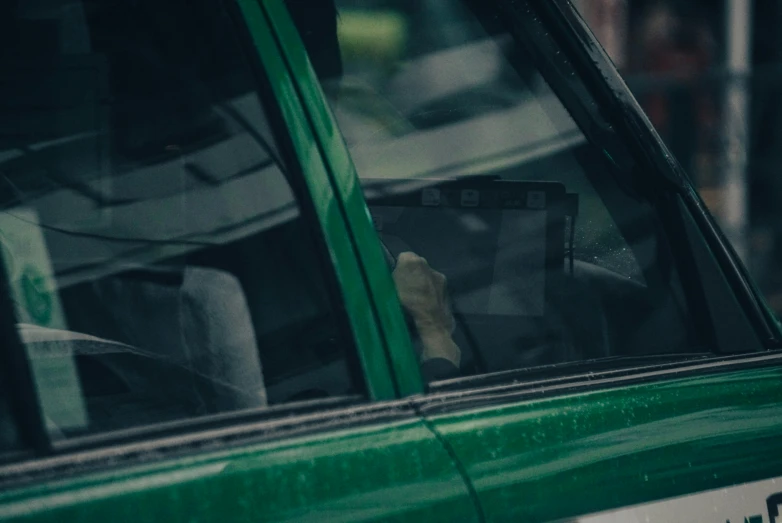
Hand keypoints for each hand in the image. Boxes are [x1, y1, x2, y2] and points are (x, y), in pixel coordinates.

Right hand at [392, 252, 460, 366]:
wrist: (432, 324)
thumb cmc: (406, 306)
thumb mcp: (390, 289)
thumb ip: (392, 277)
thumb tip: (394, 274)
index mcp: (412, 261)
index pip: (402, 258)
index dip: (398, 269)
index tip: (395, 280)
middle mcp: (428, 264)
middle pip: (416, 266)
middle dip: (411, 275)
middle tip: (405, 289)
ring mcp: (440, 276)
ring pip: (427, 276)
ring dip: (422, 283)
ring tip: (416, 299)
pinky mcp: (448, 288)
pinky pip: (435, 286)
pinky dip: (430, 292)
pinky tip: (426, 304)